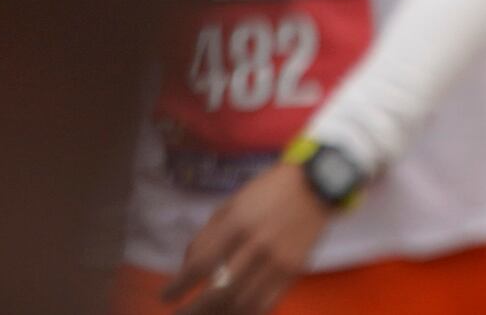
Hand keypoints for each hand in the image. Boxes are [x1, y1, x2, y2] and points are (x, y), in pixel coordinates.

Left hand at [162, 163, 331, 313]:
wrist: (319, 183)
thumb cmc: (269, 190)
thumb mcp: (232, 203)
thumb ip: (208, 235)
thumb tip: (187, 267)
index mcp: (237, 224)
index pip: (200, 265)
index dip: (178, 286)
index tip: (165, 296)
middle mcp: (257, 245)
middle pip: (218, 291)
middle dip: (193, 310)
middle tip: (179, 314)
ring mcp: (278, 261)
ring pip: (242, 303)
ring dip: (219, 314)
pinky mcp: (294, 270)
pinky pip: (266, 303)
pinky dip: (246, 313)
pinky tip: (234, 312)